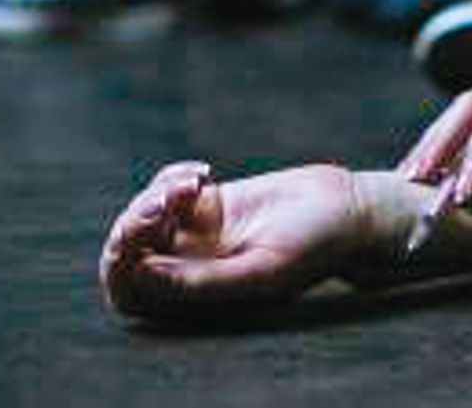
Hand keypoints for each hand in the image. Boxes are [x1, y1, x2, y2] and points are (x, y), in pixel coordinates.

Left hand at [98, 162, 364, 318]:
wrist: (348, 208)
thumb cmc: (316, 247)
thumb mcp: (263, 269)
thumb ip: (203, 280)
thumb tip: (142, 274)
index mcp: (198, 299)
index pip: (131, 292)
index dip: (122, 264)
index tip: (150, 231)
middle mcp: (190, 270)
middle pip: (128, 253)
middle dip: (134, 223)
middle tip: (167, 200)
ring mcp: (196, 235)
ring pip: (142, 217)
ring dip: (156, 194)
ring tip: (195, 182)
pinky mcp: (207, 205)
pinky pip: (164, 191)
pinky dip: (172, 177)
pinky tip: (205, 173)